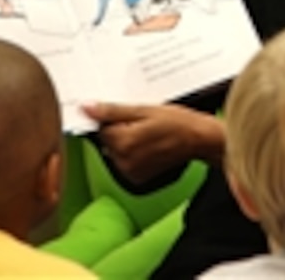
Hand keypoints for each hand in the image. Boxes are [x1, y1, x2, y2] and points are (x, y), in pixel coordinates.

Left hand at [83, 102, 224, 185]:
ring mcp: (130, 172)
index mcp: (123, 142)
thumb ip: (112, 111)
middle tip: (143, 122)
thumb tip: (86, 108)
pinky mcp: (137, 178)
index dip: (115, 117)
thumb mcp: (144, 110)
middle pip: (108, 140)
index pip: (102, 126)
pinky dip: (133, 153)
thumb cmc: (177, 122)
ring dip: (126, 141)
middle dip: (120, 129)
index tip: (131, 114)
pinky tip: (150, 145)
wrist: (199, 140)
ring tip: (148, 133)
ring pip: (115, 150)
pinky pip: (125, 161)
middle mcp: (123, 161)